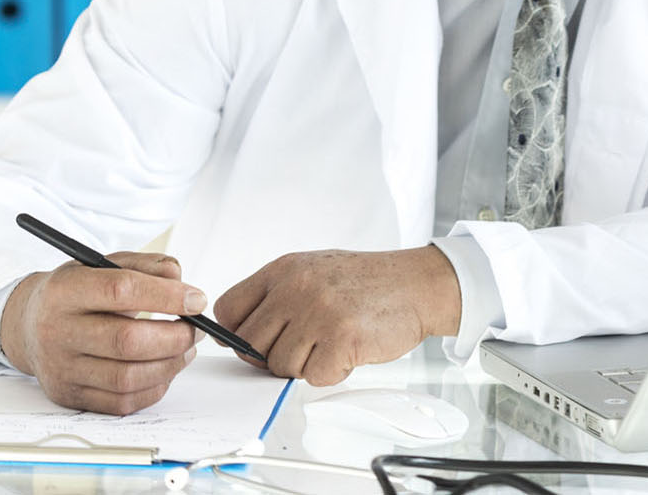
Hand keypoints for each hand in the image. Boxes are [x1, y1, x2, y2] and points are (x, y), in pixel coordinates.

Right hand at [0, 252, 206, 414]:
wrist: (28, 325)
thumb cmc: (75, 294)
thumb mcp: (103, 265)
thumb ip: (145, 265)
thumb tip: (179, 278)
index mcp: (65, 291)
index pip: (120, 290)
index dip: (166, 296)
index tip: (197, 300)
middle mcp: (57, 331)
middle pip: (126, 341)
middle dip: (175, 336)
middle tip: (196, 329)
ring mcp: (61, 368)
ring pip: (127, 377)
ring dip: (170, 365)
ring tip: (185, 349)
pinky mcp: (68, 396)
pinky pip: (121, 402)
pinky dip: (154, 387)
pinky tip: (164, 369)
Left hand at [214, 246, 462, 386]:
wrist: (417, 284)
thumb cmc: (367, 282)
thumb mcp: (313, 271)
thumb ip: (275, 296)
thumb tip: (236, 335)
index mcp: (284, 269)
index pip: (230, 309)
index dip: (236, 333)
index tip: (253, 341)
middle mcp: (296, 288)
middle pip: (250, 344)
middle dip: (271, 355)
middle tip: (303, 348)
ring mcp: (318, 313)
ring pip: (279, 366)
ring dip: (304, 365)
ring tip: (330, 344)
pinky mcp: (341, 340)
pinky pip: (312, 377)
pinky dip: (330, 372)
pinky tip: (347, 352)